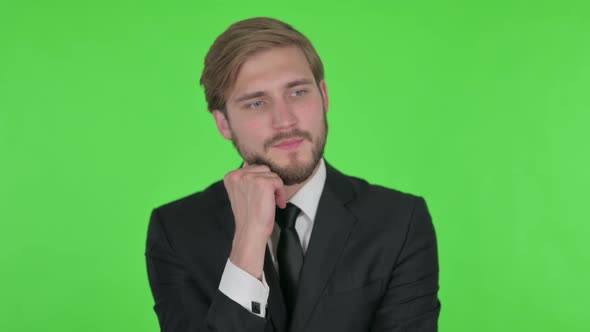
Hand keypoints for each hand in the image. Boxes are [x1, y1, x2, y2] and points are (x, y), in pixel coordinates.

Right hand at [223, 164, 286, 278]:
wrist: (251, 231)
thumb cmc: (248, 216)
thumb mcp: (241, 193)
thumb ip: (246, 179)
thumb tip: (260, 168)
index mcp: (230, 176)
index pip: (253, 167)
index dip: (261, 181)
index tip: (260, 195)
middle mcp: (238, 174)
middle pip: (263, 168)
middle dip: (269, 183)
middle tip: (268, 199)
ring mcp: (250, 178)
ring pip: (272, 174)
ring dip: (275, 188)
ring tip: (272, 202)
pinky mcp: (263, 183)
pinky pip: (278, 181)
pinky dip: (281, 193)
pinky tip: (277, 204)